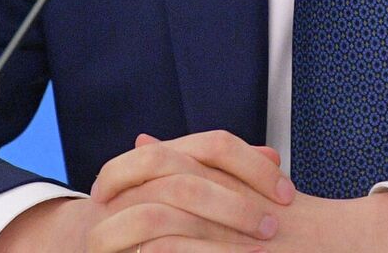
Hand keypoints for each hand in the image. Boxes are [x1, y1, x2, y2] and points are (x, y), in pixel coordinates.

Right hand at [0, 129, 293, 251]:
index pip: (211, 145)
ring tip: (255, 249)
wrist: (101, 248)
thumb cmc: (161, 228)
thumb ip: (225, 176)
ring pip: (162, 214)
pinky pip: (149, 249)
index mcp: (156, 158)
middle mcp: (128, 180)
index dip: (252, 165)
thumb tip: (272, 155)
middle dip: (235, 202)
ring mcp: (109, 215)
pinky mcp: (104, 244)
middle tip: (273, 225)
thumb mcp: (195, 196)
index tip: (287, 193)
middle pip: (186, 175)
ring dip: (213, 232)